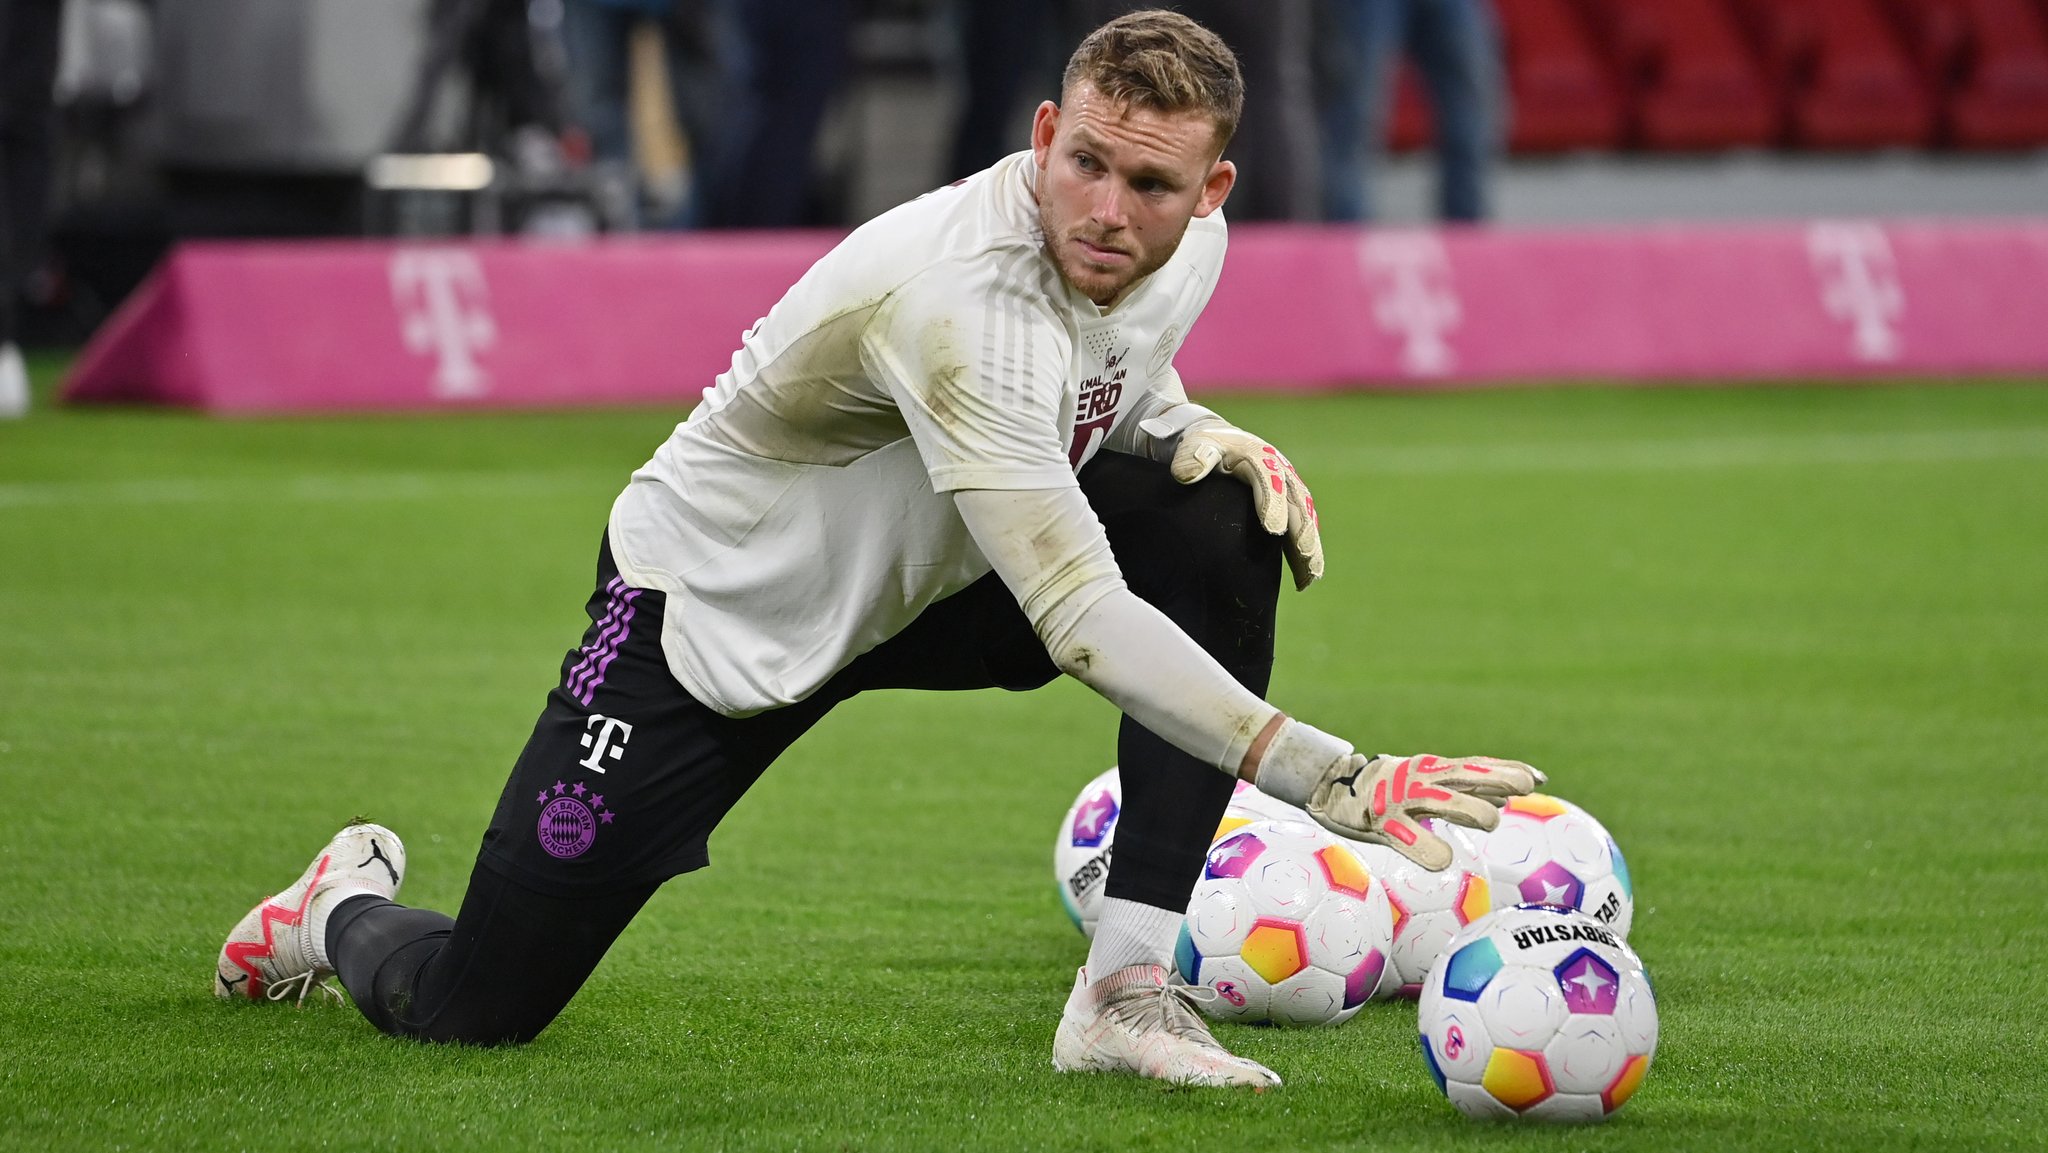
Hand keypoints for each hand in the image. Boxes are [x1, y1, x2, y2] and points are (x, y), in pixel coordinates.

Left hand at [1149, 415, 1323, 590]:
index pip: (1268, 478)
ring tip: (1312, 574)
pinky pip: (1303, 524)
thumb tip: (1185, 475)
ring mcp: (1288, 486)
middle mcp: (1280, 470)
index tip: (1273, 528)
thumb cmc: (1204, 448)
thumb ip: (1193, 457)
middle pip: (1296, 501)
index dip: (1272, 502)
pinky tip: (1307, 573)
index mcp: (1257, 455)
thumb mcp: (1196, 446)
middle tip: (1304, 556)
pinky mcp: (1289, 502)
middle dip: (1301, 529)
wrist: (1218, 442)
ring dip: (1311, 544)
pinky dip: (1307, 547)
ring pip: (1305, 515)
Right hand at [1307, 754, 1544, 870]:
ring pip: (1442, 800)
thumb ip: (1467, 791)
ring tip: (1492, 819)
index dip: (1507, 771)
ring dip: (1470, 808)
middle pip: (1465, 775)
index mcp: (1435, 771)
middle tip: (1525, 786)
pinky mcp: (1382, 821)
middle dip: (1496, 779)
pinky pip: (1407, 836)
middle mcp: (1422, 779)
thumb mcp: (1429, 785)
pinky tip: (1444, 860)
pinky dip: (1428, 847)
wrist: (1330, 788)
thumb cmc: (1389, 792)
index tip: (1538, 778)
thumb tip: (1510, 798)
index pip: (1477, 767)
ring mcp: (1402, 798)